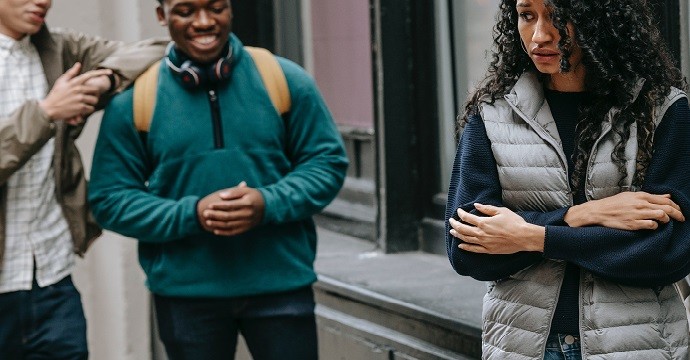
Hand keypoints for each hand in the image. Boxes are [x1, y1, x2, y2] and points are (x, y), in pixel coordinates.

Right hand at [39, 63, 112, 121]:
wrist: (49, 108)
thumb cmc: (55, 95)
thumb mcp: (61, 82)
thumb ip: (71, 73)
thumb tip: (79, 64)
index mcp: (74, 82)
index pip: (90, 75)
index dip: (101, 72)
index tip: (110, 71)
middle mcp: (78, 89)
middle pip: (96, 90)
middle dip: (94, 94)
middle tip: (89, 98)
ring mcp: (80, 98)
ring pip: (94, 100)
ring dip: (91, 103)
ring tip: (83, 104)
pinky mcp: (80, 108)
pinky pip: (91, 109)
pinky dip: (88, 110)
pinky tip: (81, 111)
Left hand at [197, 181, 264, 235]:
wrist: (267, 207)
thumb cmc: (254, 196)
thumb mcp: (246, 191)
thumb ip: (234, 192)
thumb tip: (221, 195)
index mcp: (247, 203)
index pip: (230, 205)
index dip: (219, 206)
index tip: (209, 205)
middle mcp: (248, 214)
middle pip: (228, 216)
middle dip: (215, 215)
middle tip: (204, 213)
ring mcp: (247, 222)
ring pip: (229, 225)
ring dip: (217, 224)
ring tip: (207, 222)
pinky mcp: (246, 229)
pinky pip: (234, 232)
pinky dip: (224, 232)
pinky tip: (215, 231)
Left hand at [449, 203, 544, 253]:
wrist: (523, 237)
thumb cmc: (514, 222)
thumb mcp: (501, 211)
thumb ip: (487, 208)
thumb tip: (476, 205)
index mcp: (483, 222)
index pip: (467, 217)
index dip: (460, 213)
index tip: (458, 211)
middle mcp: (481, 233)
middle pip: (463, 229)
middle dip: (455, 224)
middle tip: (451, 221)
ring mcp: (484, 243)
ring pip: (466, 239)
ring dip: (457, 235)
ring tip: (452, 231)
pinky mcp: (488, 250)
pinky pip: (474, 249)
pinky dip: (466, 247)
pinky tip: (460, 245)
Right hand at [565, 192, 684, 229]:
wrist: (599, 211)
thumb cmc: (614, 203)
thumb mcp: (632, 195)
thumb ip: (651, 196)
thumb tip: (667, 195)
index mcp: (641, 196)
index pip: (665, 199)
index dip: (676, 205)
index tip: (679, 210)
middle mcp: (641, 204)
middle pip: (667, 208)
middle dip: (678, 214)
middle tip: (682, 219)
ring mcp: (637, 214)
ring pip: (661, 216)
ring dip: (666, 220)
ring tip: (665, 222)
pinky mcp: (633, 224)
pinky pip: (651, 226)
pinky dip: (655, 226)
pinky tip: (652, 226)